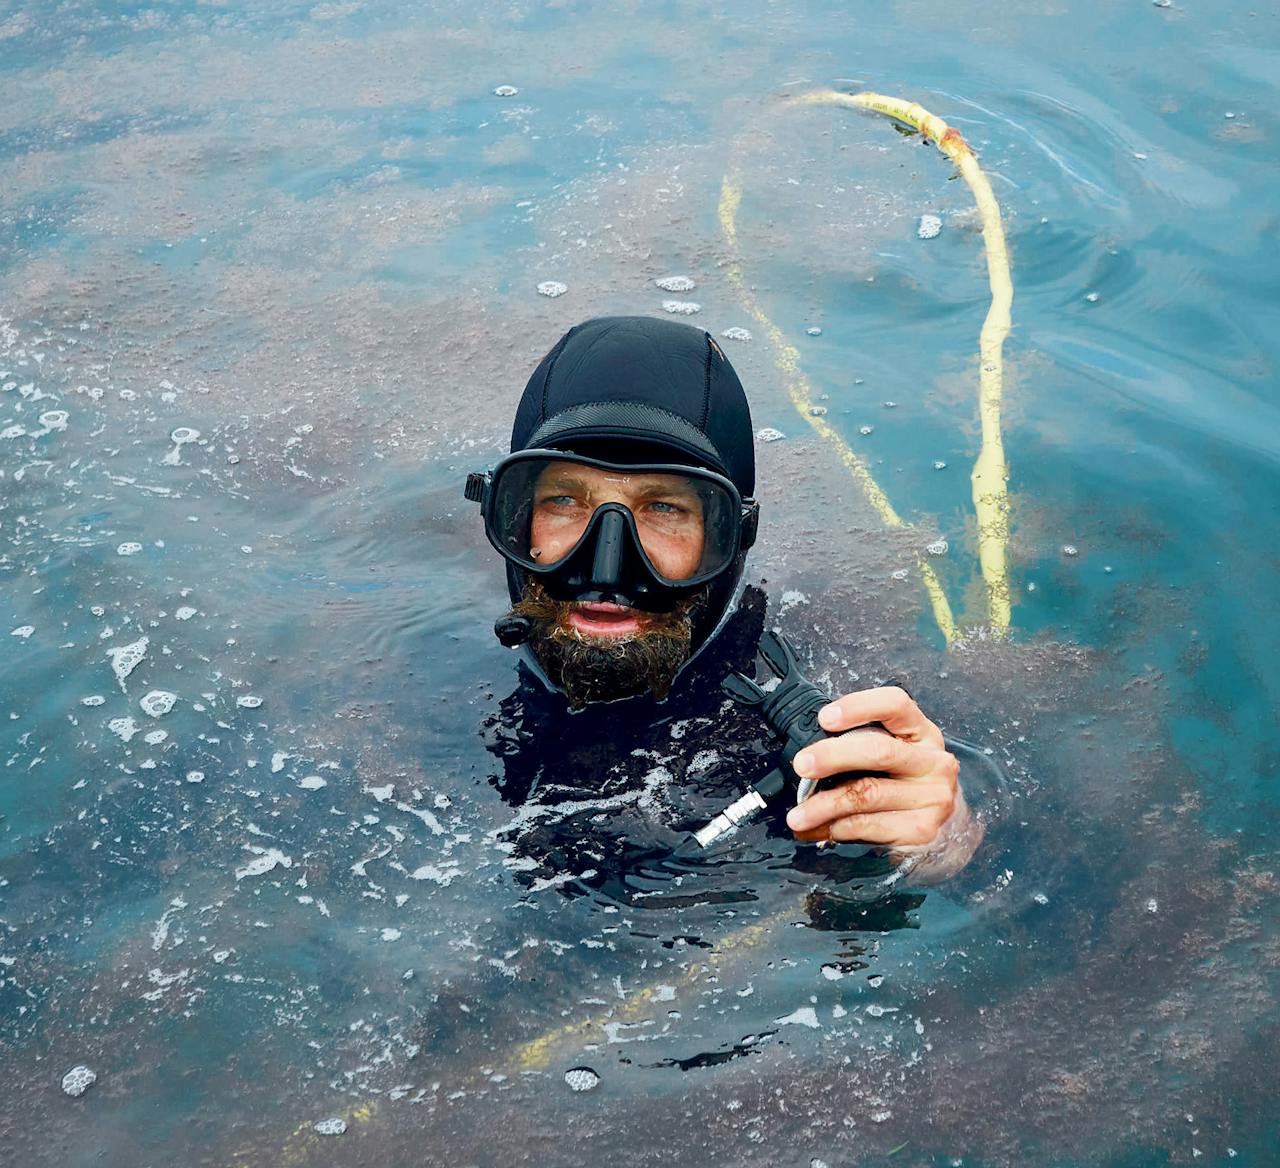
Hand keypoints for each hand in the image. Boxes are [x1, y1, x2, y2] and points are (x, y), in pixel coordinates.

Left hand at [784, 687, 959, 853]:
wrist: (949, 829)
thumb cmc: (905, 783)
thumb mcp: (893, 755)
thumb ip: (860, 745)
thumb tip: (808, 755)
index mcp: (921, 732)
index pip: (895, 705)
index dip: (858, 707)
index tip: (825, 718)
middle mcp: (933, 762)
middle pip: (879, 751)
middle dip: (832, 756)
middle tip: (802, 764)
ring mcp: (932, 797)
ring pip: (867, 794)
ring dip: (824, 805)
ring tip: (797, 815)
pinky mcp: (922, 830)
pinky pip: (869, 825)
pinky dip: (838, 828)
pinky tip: (821, 829)